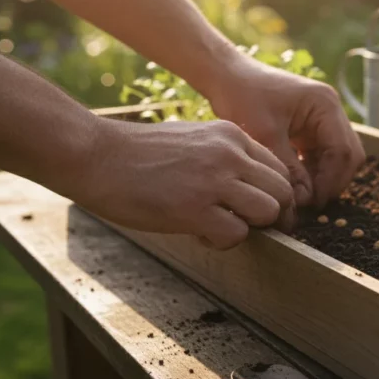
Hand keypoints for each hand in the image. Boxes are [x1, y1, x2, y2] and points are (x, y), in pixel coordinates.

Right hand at [76, 119, 295, 249]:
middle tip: (254, 228)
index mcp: (231, 136)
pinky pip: (236, 235)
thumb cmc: (139, 153)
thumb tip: (251, 190)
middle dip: (275, 216)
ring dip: (250, 228)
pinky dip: (222, 242)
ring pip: (268, 212)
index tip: (262, 211)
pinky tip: (197, 232)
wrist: (95, 155)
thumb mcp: (194, 139)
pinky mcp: (194, 208)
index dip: (275, 195)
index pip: (279, 169)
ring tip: (220, 227)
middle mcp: (229, 154)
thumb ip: (226, 158)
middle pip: (283, 192)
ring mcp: (214, 180)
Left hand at [207, 58, 364, 207]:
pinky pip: (323, 155)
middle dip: (332, 182)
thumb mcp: (265, 136)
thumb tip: (305, 201)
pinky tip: (296, 184)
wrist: (226, 76)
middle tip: (309, 204)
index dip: (331, 181)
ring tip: (301, 196)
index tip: (312, 203)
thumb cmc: (243, 97)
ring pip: (338, 158)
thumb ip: (289, 168)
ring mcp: (324, 118)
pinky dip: (314, 171)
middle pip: (348, 155)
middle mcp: (331, 110)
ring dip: (323, 178)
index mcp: (325, 105)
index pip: (343, 151)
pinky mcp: (312, 127)